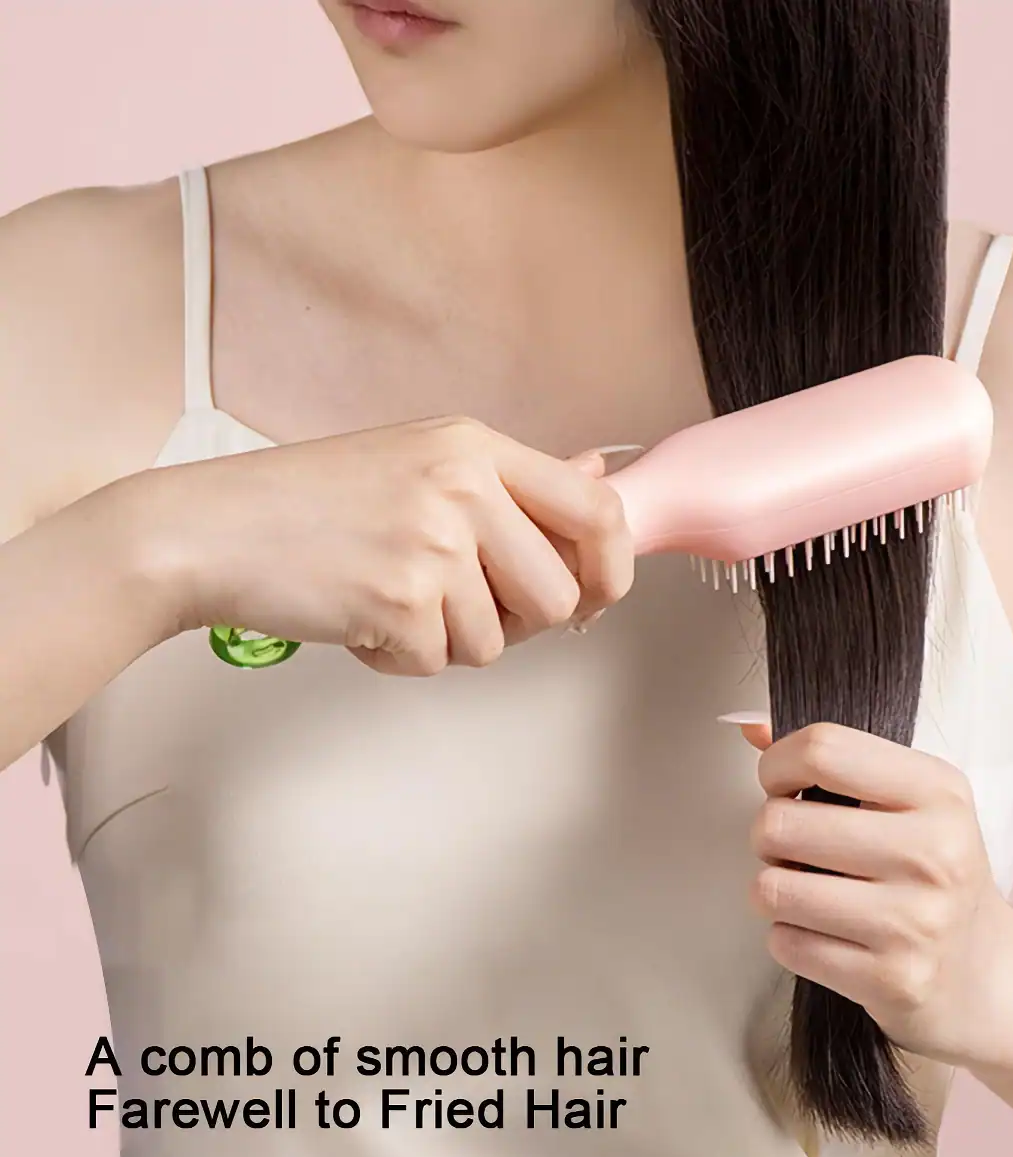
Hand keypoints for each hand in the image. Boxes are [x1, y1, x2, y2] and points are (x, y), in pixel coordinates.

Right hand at [132, 415, 633, 674]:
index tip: (594, 595)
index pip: (597, 510)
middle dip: (519, 622)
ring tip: (388, 599)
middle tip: (460, 607)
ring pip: (498, 641)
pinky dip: (401, 658)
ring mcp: (433, 545)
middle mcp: (464, 488)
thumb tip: (597, 474)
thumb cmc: (311, 502)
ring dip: (448, 640)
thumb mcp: (421, 463)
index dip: (612, 566)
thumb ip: (515, 483)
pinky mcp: (399, 602)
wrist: (211, 529)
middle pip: (558, 595)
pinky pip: (438, 663)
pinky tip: (359, 619)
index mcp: (476, 447)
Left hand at [737, 718, 1012, 1067]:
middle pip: (781, 823)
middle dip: (767, 836)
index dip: (777, 765)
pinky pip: (788, 944)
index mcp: (937, 791)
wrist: (985, 973)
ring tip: (804, 891)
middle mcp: (933, 852)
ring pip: (773, 888)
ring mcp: (914, 920)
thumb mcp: (906, 801)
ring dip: (772, 890)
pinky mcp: (893, 978)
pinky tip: (823, 933)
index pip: (822, 749)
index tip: (781, 786)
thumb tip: (749, 727)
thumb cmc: (929, 872)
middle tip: (791, 849)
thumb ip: (830, 759)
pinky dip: (789, 937)